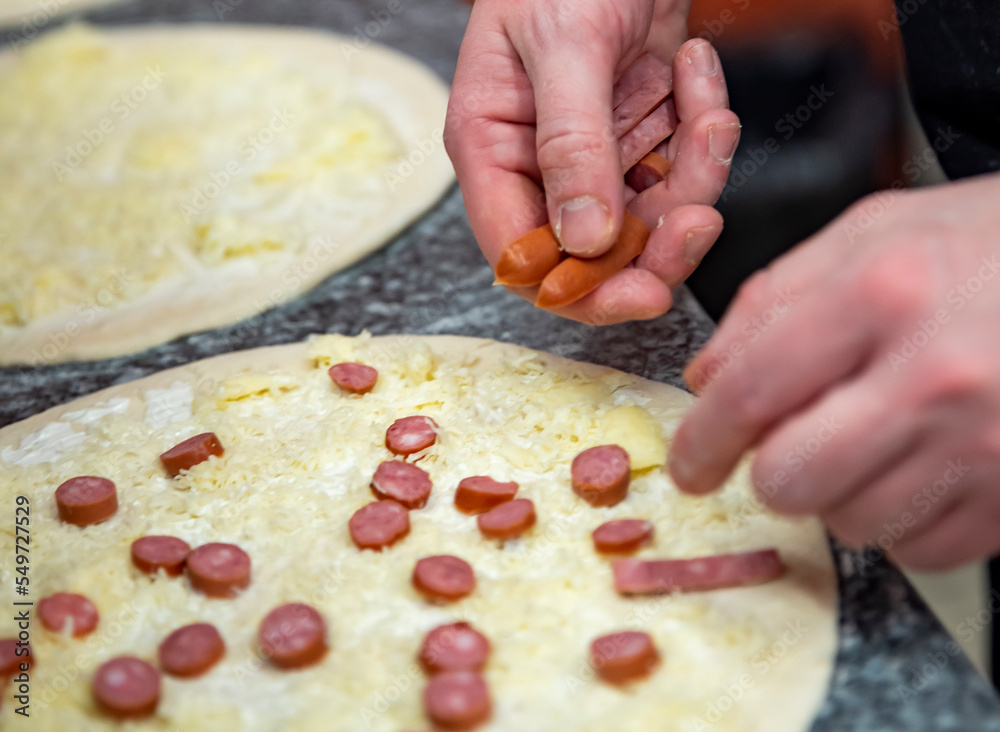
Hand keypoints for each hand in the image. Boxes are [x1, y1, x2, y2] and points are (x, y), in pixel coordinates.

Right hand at [445, 0, 739, 323]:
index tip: (639, 291)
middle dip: (654, 245)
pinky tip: (696, 70)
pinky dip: (704, 130)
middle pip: (593, 254)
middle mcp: (540, 165)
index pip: (521, 254)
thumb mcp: (564, 45)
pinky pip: (681, 167)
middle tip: (700, 222)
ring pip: (650, 216)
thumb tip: (582, 241)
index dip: (576, 288)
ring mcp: (594, 153)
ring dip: (695, 176)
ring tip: (708, 111)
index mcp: (493, 150)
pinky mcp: (641, 132)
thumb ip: (571, 145)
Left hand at [669, 173, 999, 570]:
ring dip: (840, 492)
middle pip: (791, 479)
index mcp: (882, 292)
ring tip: (876, 438)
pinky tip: (923, 464)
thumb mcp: (872, 232)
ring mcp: (988, 444)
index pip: (751, 391)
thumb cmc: (990, 245)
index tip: (691, 465)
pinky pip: (920, 549)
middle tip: (786, 448)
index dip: (701, 441)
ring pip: (851, 523)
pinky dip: (903, 518)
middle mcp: (935, 374)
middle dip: (769, 473)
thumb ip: (771, 301)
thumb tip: (706, 382)